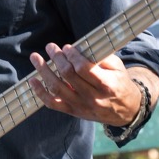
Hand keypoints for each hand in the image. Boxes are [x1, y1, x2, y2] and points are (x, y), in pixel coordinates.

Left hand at [29, 44, 143, 125]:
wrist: (125, 110)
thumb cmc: (119, 83)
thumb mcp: (117, 67)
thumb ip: (100, 57)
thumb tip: (78, 47)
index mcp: (106, 85)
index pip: (84, 69)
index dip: (72, 56)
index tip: (67, 47)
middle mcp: (93, 98)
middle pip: (68, 76)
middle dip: (57, 58)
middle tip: (51, 47)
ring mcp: (81, 106)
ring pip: (57, 88)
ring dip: (43, 71)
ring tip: (35, 57)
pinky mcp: (73, 112)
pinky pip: (53, 104)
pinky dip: (40, 92)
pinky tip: (32, 80)